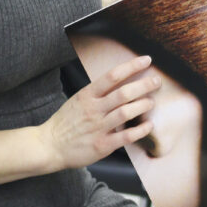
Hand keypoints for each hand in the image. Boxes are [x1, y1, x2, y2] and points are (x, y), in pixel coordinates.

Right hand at [43, 56, 161, 169]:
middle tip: (156, 81)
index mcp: (87, 95)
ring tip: (151, 102)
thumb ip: (96, 93)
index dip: (131, 66)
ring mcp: (98, 127)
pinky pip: (125, 136)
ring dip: (143, 105)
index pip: (112, 75)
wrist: (49, 146)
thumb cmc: (65, 123)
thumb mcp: (77, 100)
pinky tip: (149, 126)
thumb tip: (117, 82)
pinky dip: (140, 130)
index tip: (146, 61)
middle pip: (123, 93)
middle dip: (144, 85)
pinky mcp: (101, 145)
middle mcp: (93, 109)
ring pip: (125, 112)